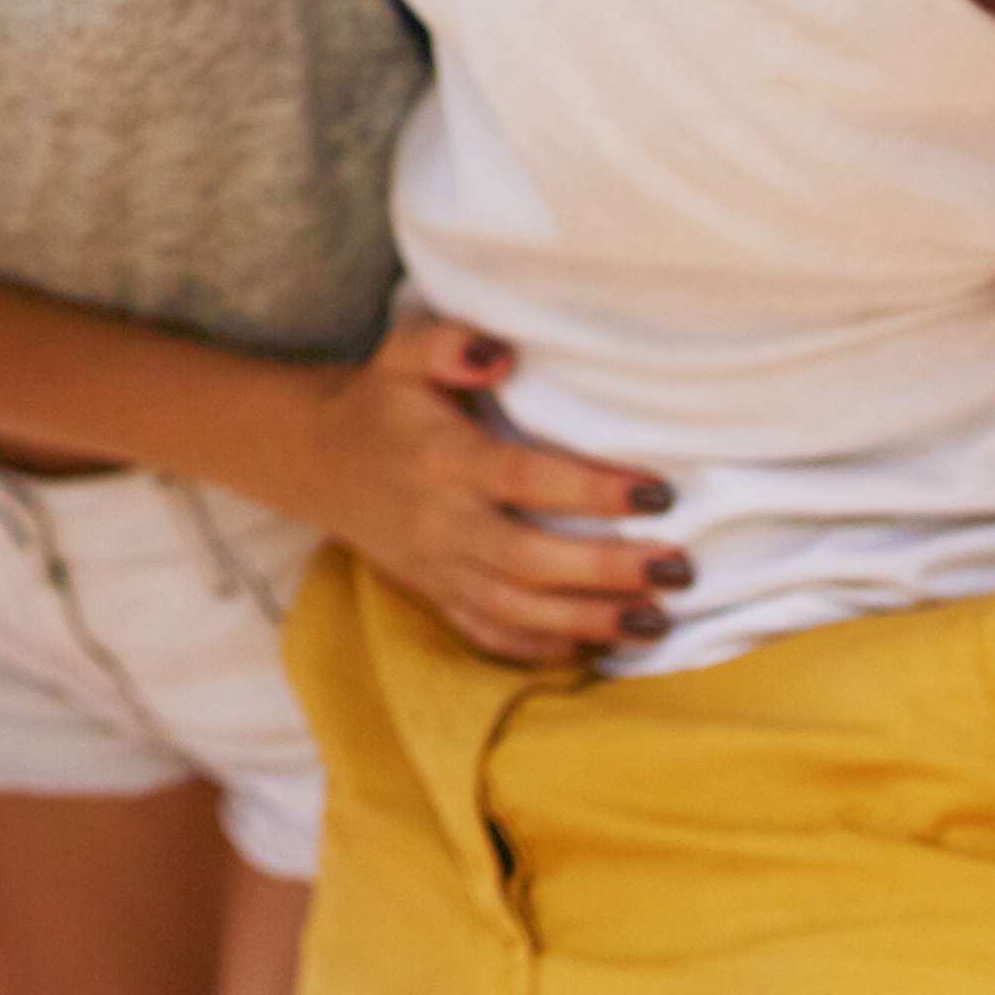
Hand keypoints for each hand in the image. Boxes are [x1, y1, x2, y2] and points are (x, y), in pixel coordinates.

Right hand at [282, 312, 684, 665]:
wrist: (317, 460)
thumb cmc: (383, 402)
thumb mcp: (402, 353)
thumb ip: (447, 343)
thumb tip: (501, 353)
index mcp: (444, 458)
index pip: (525, 478)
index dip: (592, 488)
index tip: (659, 492)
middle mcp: (443, 521)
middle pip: (530, 559)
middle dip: (607, 571)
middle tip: (677, 569)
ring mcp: (439, 568)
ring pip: (518, 610)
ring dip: (590, 621)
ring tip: (656, 619)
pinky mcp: (436, 595)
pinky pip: (489, 635)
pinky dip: (541, 650)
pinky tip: (595, 648)